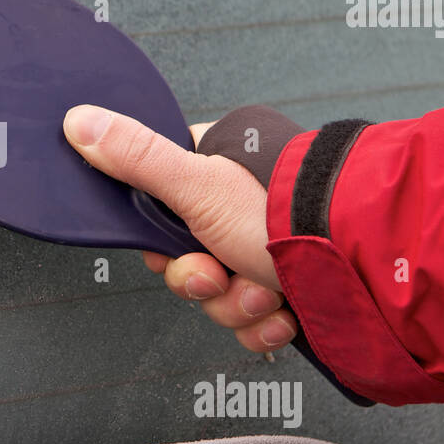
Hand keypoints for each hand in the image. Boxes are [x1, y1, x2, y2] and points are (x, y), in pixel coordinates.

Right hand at [62, 104, 298, 352]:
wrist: (364, 268)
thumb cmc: (289, 213)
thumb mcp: (198, 184)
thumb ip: (135, 157)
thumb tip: (79, 120)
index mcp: (218, 170)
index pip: (161, 208)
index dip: (160, 241)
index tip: (170, 247)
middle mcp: (241, 208)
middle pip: (188, 260)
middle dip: (203, 280)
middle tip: (219, 273)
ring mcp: (267, 250)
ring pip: (220, 295)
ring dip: (237, 304)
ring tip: (262, 290)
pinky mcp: (290, 288)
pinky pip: (254, 319)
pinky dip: (265, 323)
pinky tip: (282, 312)